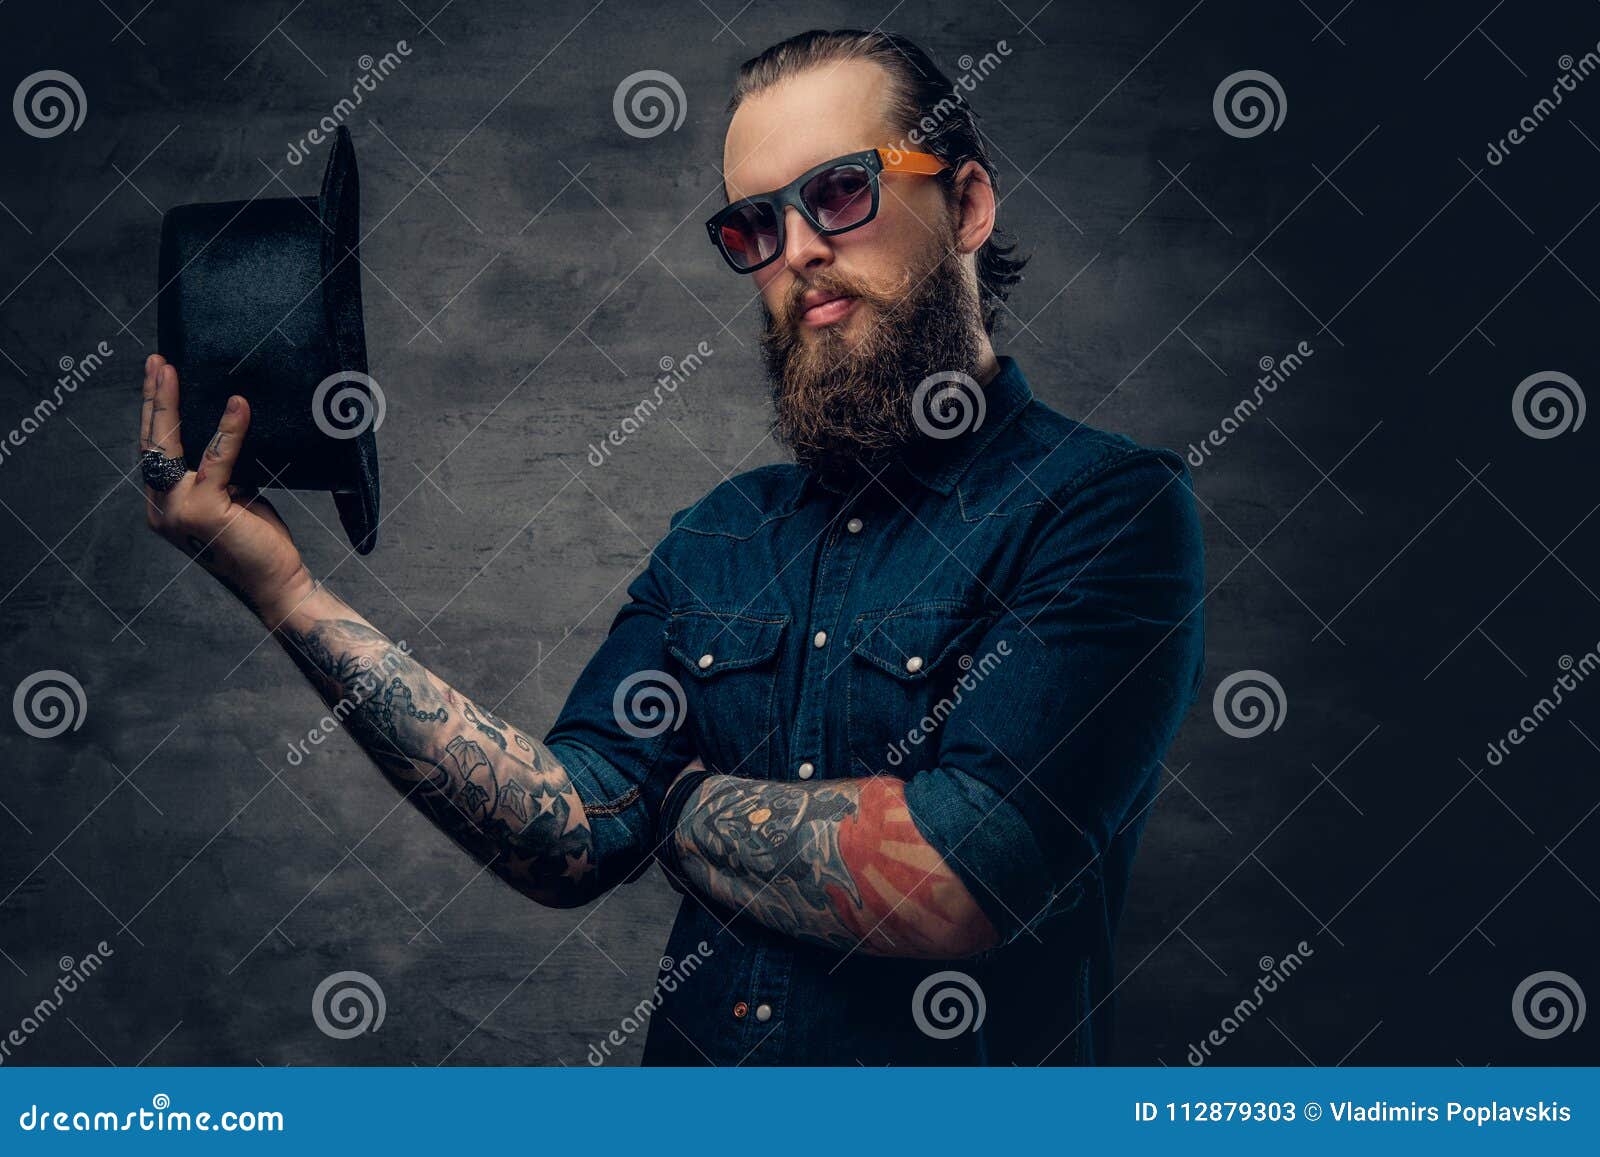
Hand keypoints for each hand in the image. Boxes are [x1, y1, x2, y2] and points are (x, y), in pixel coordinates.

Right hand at [139, 353, 311, 622]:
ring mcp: (177, 511)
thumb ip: (219, 471)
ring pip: (168, 446)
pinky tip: (238, 406)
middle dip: (153, 398)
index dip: (155, 413)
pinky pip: (217, 460)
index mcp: (166, 504)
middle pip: (151, 443)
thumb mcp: (232, 497)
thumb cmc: (257, 540)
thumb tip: (224, 431)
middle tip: (156, 361)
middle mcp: (162, 508)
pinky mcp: (204, 511)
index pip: (154, 451)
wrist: (277, 581)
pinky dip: (228, 430)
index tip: (158, 375)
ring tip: (172, 370)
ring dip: (170, 404)